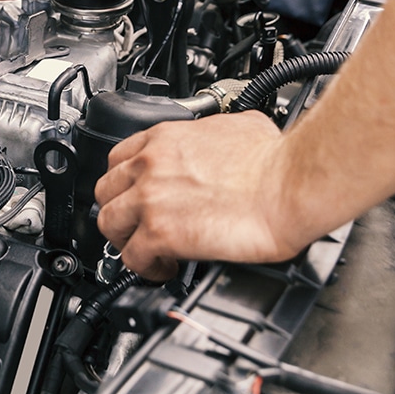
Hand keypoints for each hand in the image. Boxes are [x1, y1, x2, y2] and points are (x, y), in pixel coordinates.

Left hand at [94, 112, 308, 280]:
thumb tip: (225, 140)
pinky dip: (146, 268)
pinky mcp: (161, 233)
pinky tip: (166, 268)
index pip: (119, 159)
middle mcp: (150, 166)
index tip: (135, 195)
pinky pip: (133, 258)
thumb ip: (214, 134)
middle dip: (120, 211)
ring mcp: (151, 199)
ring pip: (109, 224)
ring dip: (126, 241)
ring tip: (147, 251)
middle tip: (137, 225)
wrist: (289, 185)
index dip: (126, 182)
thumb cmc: (275, 159)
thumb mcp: (238, 125)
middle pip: (105, 191)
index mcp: (165, 139)